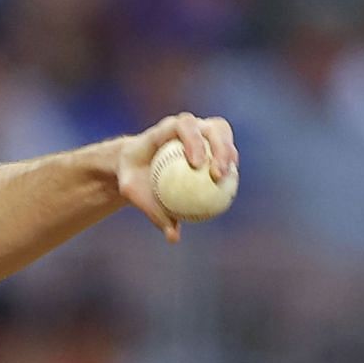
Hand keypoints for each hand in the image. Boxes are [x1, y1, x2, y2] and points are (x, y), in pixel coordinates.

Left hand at [116, 112, 238, 242]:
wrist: (135, 165)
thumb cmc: (132, 177)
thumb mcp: (133, 193)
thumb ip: (151, 210)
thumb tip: (173, 237)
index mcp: (164, 129)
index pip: (183, 126)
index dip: (194, 140)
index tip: (197, 164)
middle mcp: (186, 125)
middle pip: (211, 127)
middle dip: (220, 148)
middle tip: (218, 174)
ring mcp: (200, 130)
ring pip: (223, 136)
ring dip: (229, 154)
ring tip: (228, 179)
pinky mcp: (209, 141)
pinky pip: (224, 150)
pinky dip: (228, 164)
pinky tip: (231, 185)